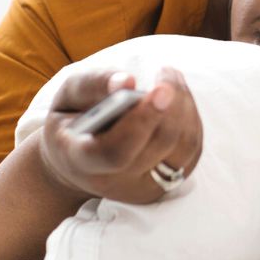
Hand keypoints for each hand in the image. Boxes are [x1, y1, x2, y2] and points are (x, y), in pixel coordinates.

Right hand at [38, 67, 202, 204]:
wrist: (78, 165)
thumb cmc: (72, 122)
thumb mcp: (66, 97)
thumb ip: (92, 85)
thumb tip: (128, 81)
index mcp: (81, 162)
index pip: (117, 152)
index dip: (142, 121)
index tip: (160, 89)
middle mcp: (115, 183)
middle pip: (160, 143)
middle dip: (172, 101)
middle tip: (166, 71)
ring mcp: (144, 188)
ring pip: (183, 145)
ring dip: (185, 105)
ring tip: (171, 77)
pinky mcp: (167, 184)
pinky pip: (192, 149)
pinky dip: (190, 118)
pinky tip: (178, 97)